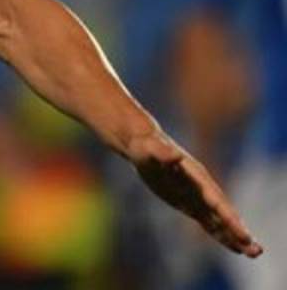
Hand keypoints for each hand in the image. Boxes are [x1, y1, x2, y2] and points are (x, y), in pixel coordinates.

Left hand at [128, 130, 261, 257]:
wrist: (143, 145)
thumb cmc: (145, 145)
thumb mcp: (151, 148)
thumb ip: (162, 152)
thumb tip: (174, 155)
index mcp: (196, 176)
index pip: (216, 200)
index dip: (229, 218)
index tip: (243, 234)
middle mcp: (201, 188)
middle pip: (223, 213)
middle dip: (238, 231)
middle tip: (256, 251)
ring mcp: (196, 196)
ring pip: (218, 220)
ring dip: (234, 236)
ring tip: (253, 254)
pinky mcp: (188, 203)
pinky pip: (207, 221)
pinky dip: (220, 234)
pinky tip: (233, 247)